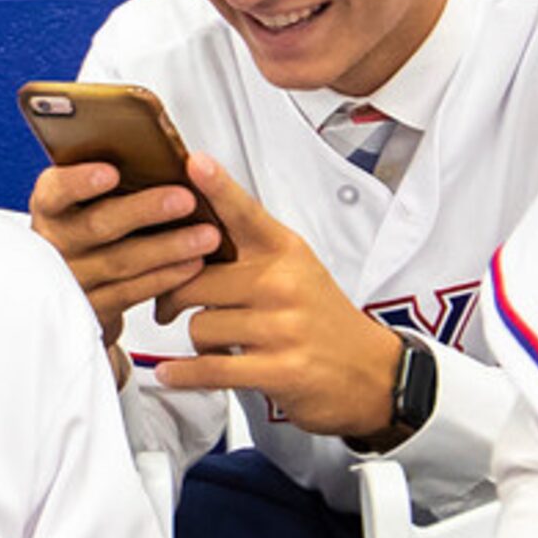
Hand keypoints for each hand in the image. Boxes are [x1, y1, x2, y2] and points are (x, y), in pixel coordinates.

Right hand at [27, 157, 225, 357]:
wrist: (75, 278)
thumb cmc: (90, 219)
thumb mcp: (87, 196)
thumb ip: (111, 176)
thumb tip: (158, 152)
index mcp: (51, 204)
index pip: (56, 190)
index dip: (81, 182)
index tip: (111, 172)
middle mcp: (56, 241)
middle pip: (97, 225)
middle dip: (144, 211)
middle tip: (185, 199)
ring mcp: (73, 277)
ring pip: (121, 261)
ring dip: (168, 248)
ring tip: (207, 235)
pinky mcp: (94, 307)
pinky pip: (132, 292)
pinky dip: (166, 277)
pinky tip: (194, 263)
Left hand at [151, 156, 405, 438]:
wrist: (369, 372)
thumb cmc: (321, 319)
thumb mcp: (297, 270)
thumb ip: (250, 252)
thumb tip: (189, 236)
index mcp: (286, 252)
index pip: (245, 213)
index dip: (217, 187)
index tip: (195, 163)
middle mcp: (283, 283)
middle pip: (196, 280)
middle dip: (174, 297)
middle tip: (168, 306)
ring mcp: (282, 327)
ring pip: (199, 326)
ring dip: (196, 342)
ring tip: (212, 345)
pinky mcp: (278, 369)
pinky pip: (210, 368)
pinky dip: (184, 375)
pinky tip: (170, 373)